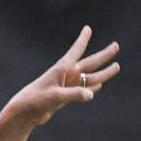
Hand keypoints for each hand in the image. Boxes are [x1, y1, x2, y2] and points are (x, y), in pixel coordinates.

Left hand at [5, 26, 120, 126]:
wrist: (24, 113)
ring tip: (116, 67)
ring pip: (90, 78)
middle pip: (90, 63)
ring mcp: (67, 86)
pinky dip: (92, 87)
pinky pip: (83, 90)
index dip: (82, 39)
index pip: (76, 51)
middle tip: (116, 46)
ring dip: (103, 73)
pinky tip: (99, 87)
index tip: (88, 28)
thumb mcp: (56, 97)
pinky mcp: (65, 97)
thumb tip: (91, 94)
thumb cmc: (36, 101)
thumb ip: (73, 94)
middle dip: (104, 55)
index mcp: (62, 69)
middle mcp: (66, 75)